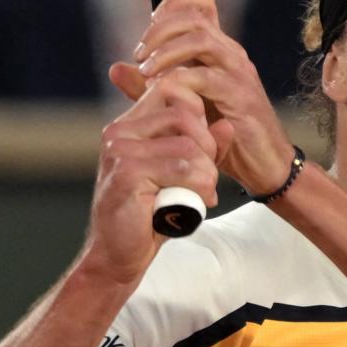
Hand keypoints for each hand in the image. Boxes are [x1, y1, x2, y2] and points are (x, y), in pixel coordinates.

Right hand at [82, 76, 219, 285]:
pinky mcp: (127, 174)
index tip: (203, 152)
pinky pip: (182, 169)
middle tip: (207, 179)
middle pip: (185, 114)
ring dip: (206, 175)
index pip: (172, 90)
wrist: (118, 256)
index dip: (199, 117)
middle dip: (207, 147)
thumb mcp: (183, 177)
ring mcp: (119, 151)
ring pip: (189, 146)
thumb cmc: (149, 217)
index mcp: (129, 126)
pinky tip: (191, 206)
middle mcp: (119, 132)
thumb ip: (204, 150)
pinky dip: (198, 189)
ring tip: (201, 196)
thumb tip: (228, 124)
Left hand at [110, 0, 295, 196]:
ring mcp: (237, 72)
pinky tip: (162, 92)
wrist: (265, 165)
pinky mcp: (239, 96)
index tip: (149, 25)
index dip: (172, 4)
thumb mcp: (182, 105)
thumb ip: (150, 86)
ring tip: (145, 70)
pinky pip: (205, 77)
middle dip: (160, 29)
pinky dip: (179, 81)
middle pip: (195, 17)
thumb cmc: (225, 136)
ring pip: (200, 39)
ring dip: (166, 51)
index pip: (201, 4)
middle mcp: (230, 54)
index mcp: (219, 50)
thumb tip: (115, 68)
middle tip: (139, 53)